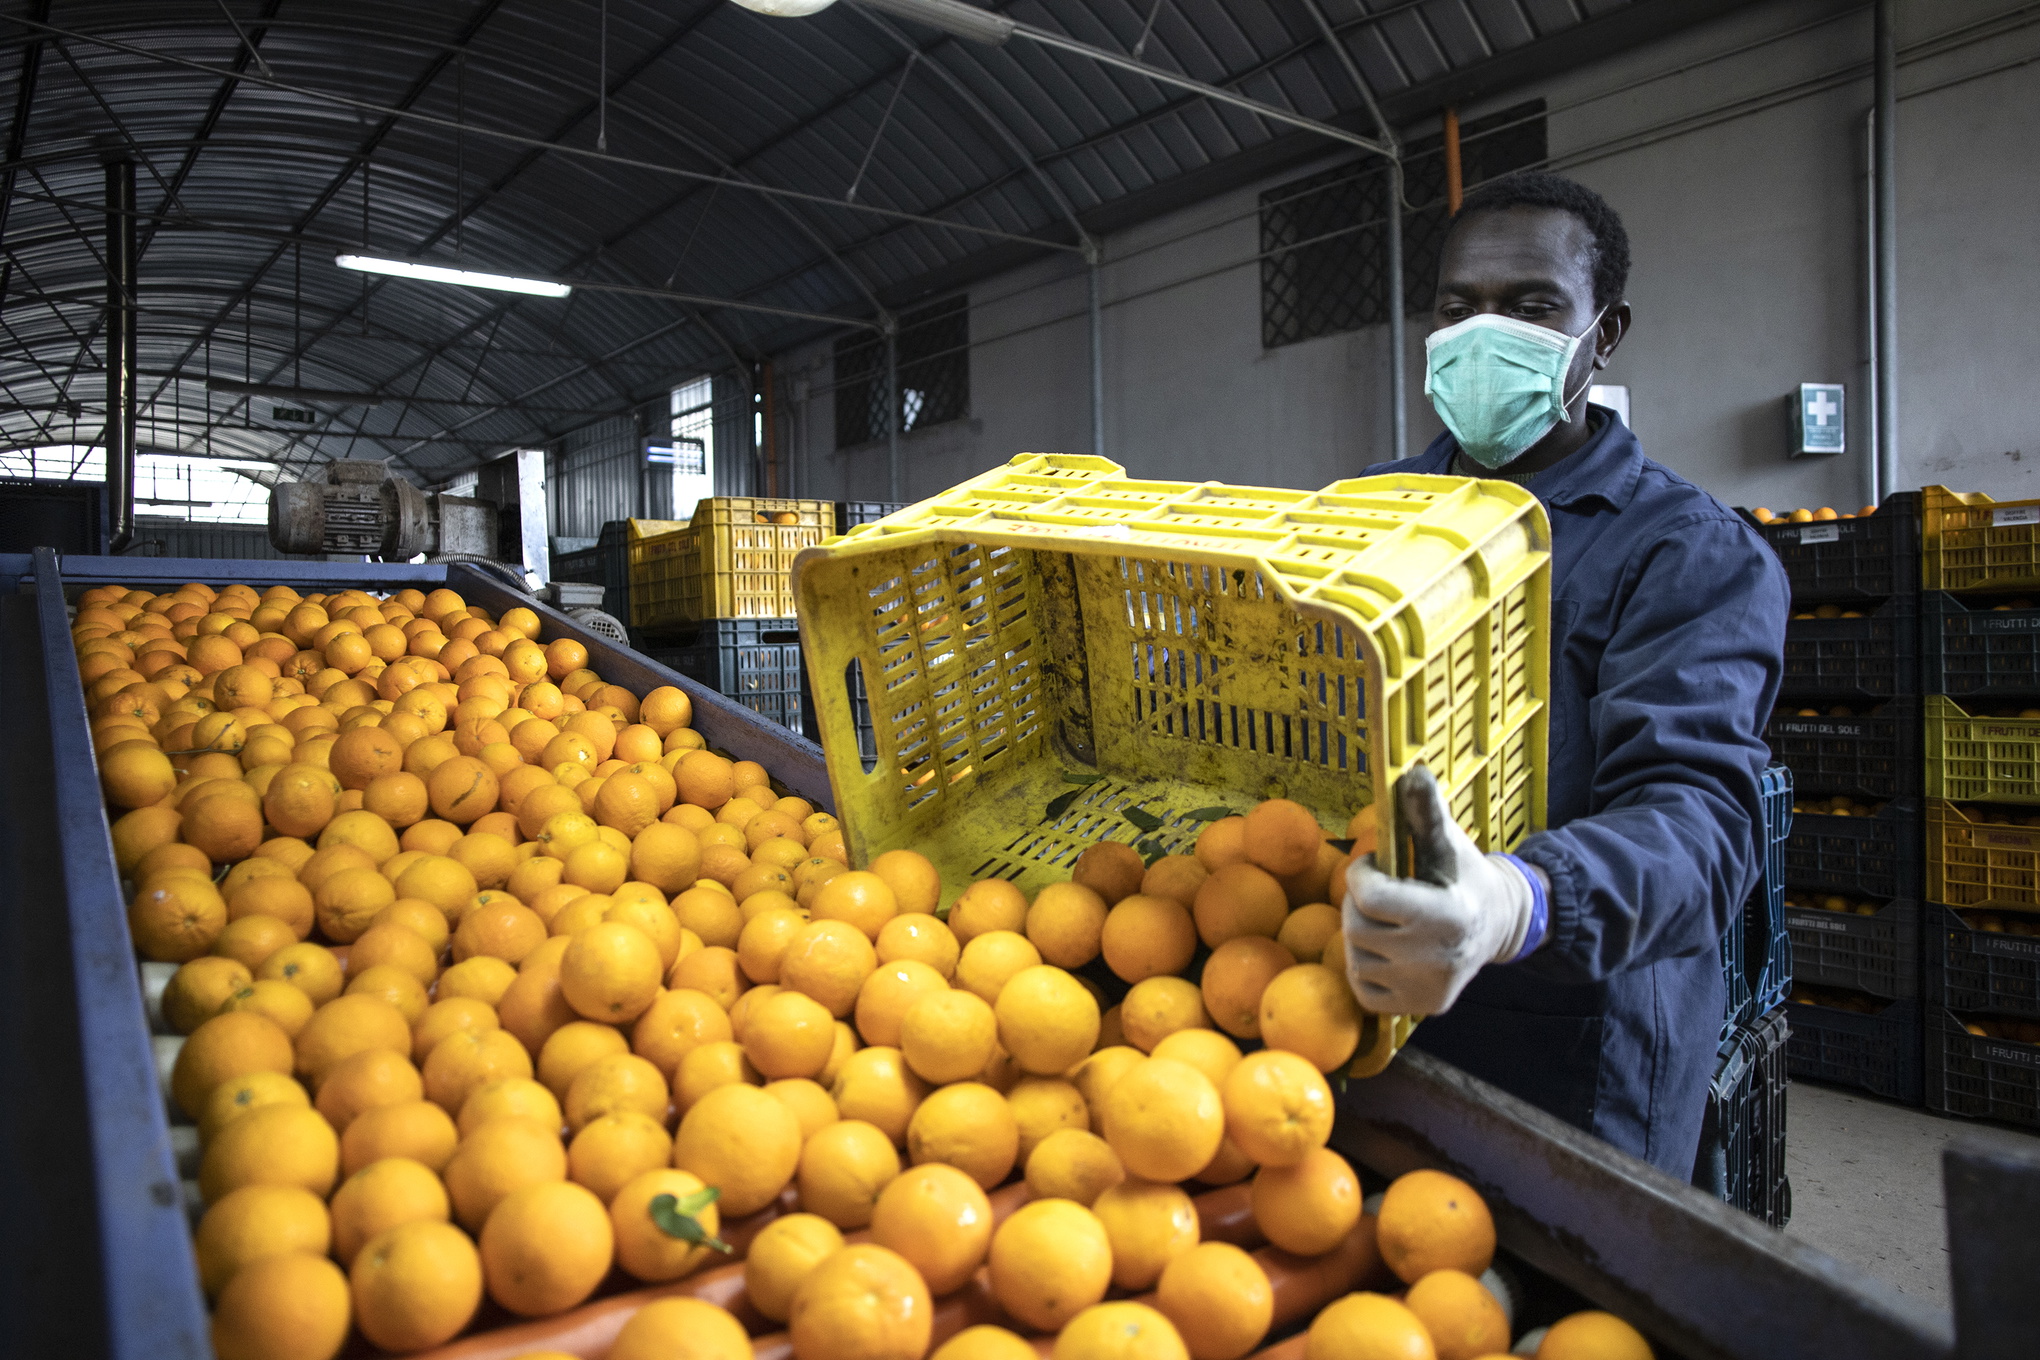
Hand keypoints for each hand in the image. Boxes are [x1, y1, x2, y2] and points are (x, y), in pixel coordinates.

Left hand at [1342, 765, 1543, 1014]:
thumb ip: (1427, 812)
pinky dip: (1365, 969)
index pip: (1370, 897)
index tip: (1371, 867)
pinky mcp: (1421, 1008)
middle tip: (1377, 895)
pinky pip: (1363, 990)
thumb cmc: (1464, 876)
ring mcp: (1428, 988)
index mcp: (1445, 914)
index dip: (1360, 875)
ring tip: (1384, 922)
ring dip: (1360, 936)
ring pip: (1355, 959)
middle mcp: (1437, 957)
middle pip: (1357, 927)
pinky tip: (1386, 952)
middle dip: (1359, 904)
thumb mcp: (1449, 842)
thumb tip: (1411, 772)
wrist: (1500, 925)